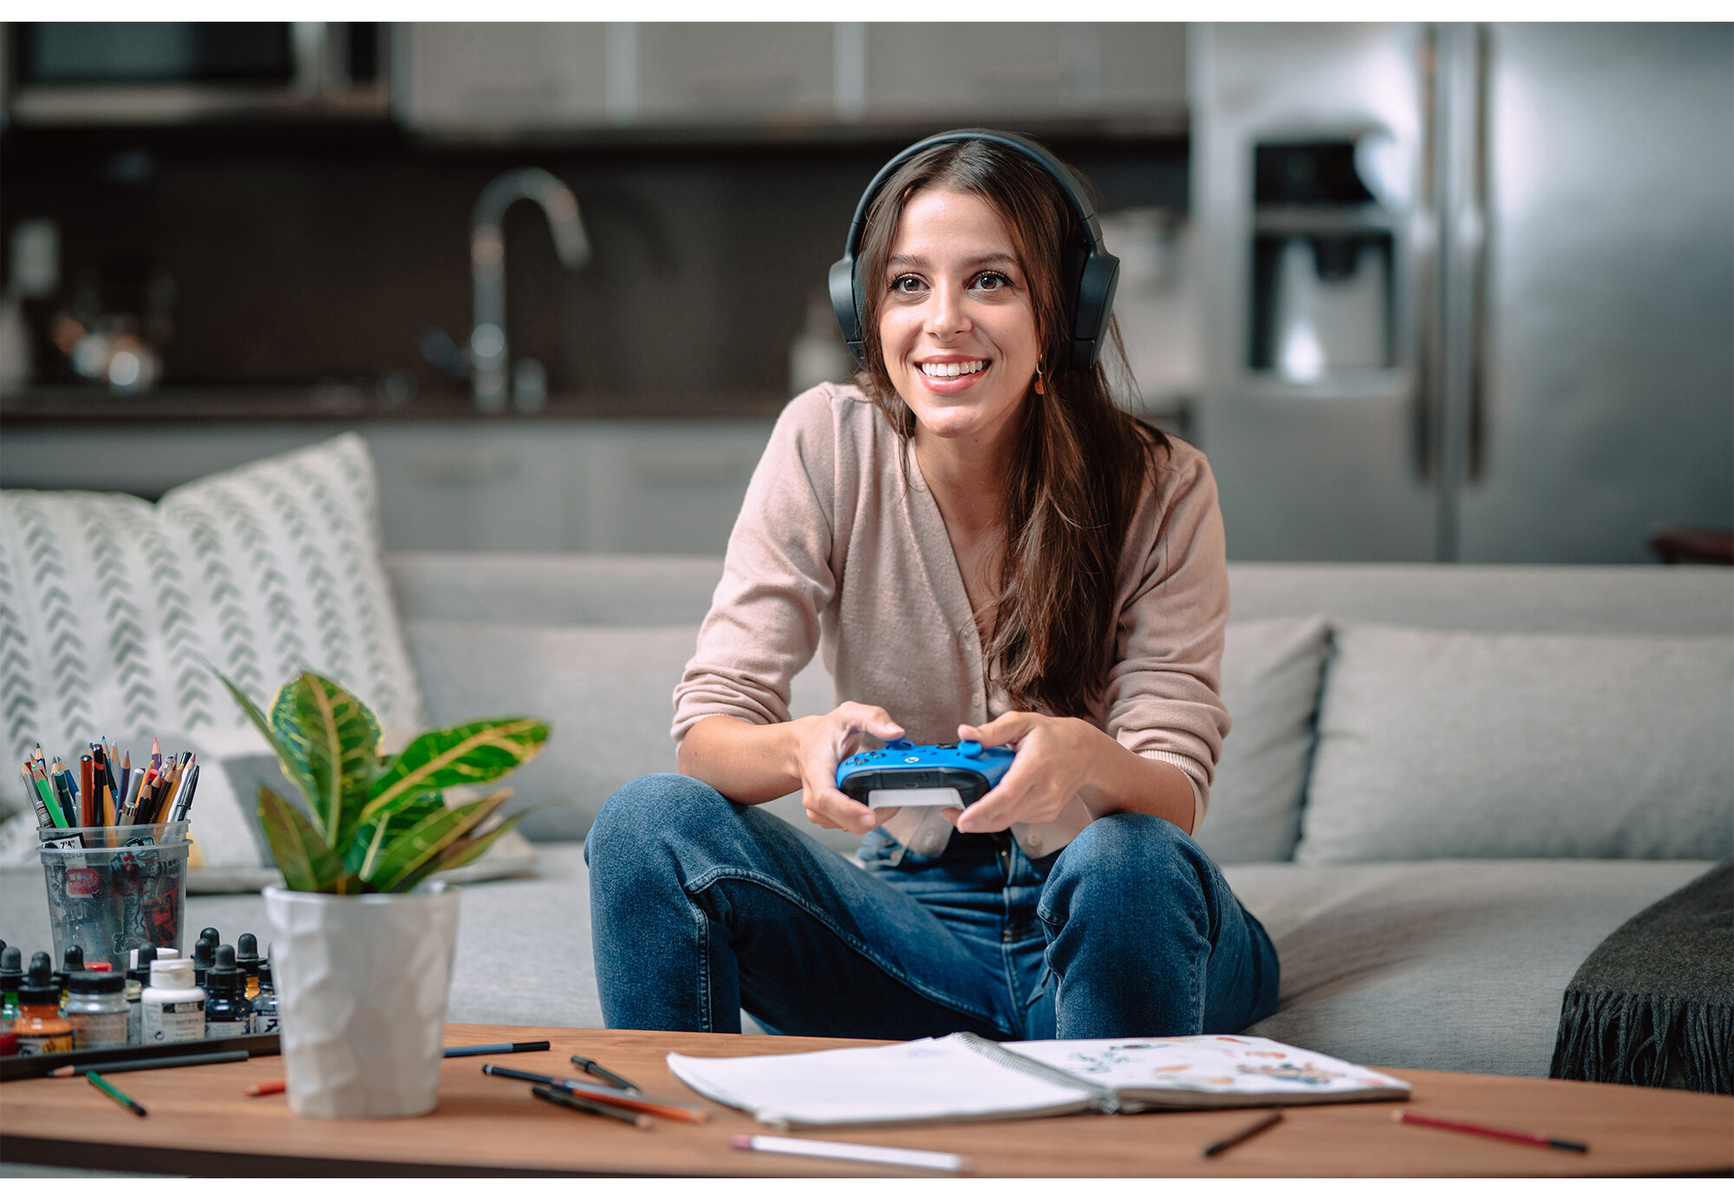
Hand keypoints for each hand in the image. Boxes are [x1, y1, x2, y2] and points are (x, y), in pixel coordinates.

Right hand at [794, 702, 904, 834]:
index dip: (848, 811)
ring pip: (851, 826)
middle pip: (844, 820)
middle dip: (875, 814)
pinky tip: (879, 799)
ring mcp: (820, 809)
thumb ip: (873, 718)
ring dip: (876, 815)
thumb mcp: (848, 714)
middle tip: (897, 798)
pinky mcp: (829, 817)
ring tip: (890, 793)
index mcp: (816, 770)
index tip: (870, 816)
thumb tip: (897, 733)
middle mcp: (814, 795)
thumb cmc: (826, 732)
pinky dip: (870, 815)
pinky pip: (853, 825)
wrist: (807, 745)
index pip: (826, 798)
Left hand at [947, 712, 1102, 833]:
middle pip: (1003, 815)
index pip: (1007, 793)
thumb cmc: (1052, 736)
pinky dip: (1002, 810)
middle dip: (973, 819)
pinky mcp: (1047, 813)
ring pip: (1007, 819)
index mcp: (1036, 764)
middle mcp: (1045, 789)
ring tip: (974, 796)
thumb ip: (991, 730)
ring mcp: (1048, 805)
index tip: (962, 819)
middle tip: (949, 813)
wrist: (1086, 753)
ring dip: (986, 814)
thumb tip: (964, 734)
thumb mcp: (1022, 722)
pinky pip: (1016, 817)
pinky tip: (1000, 795)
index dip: (982, 809)